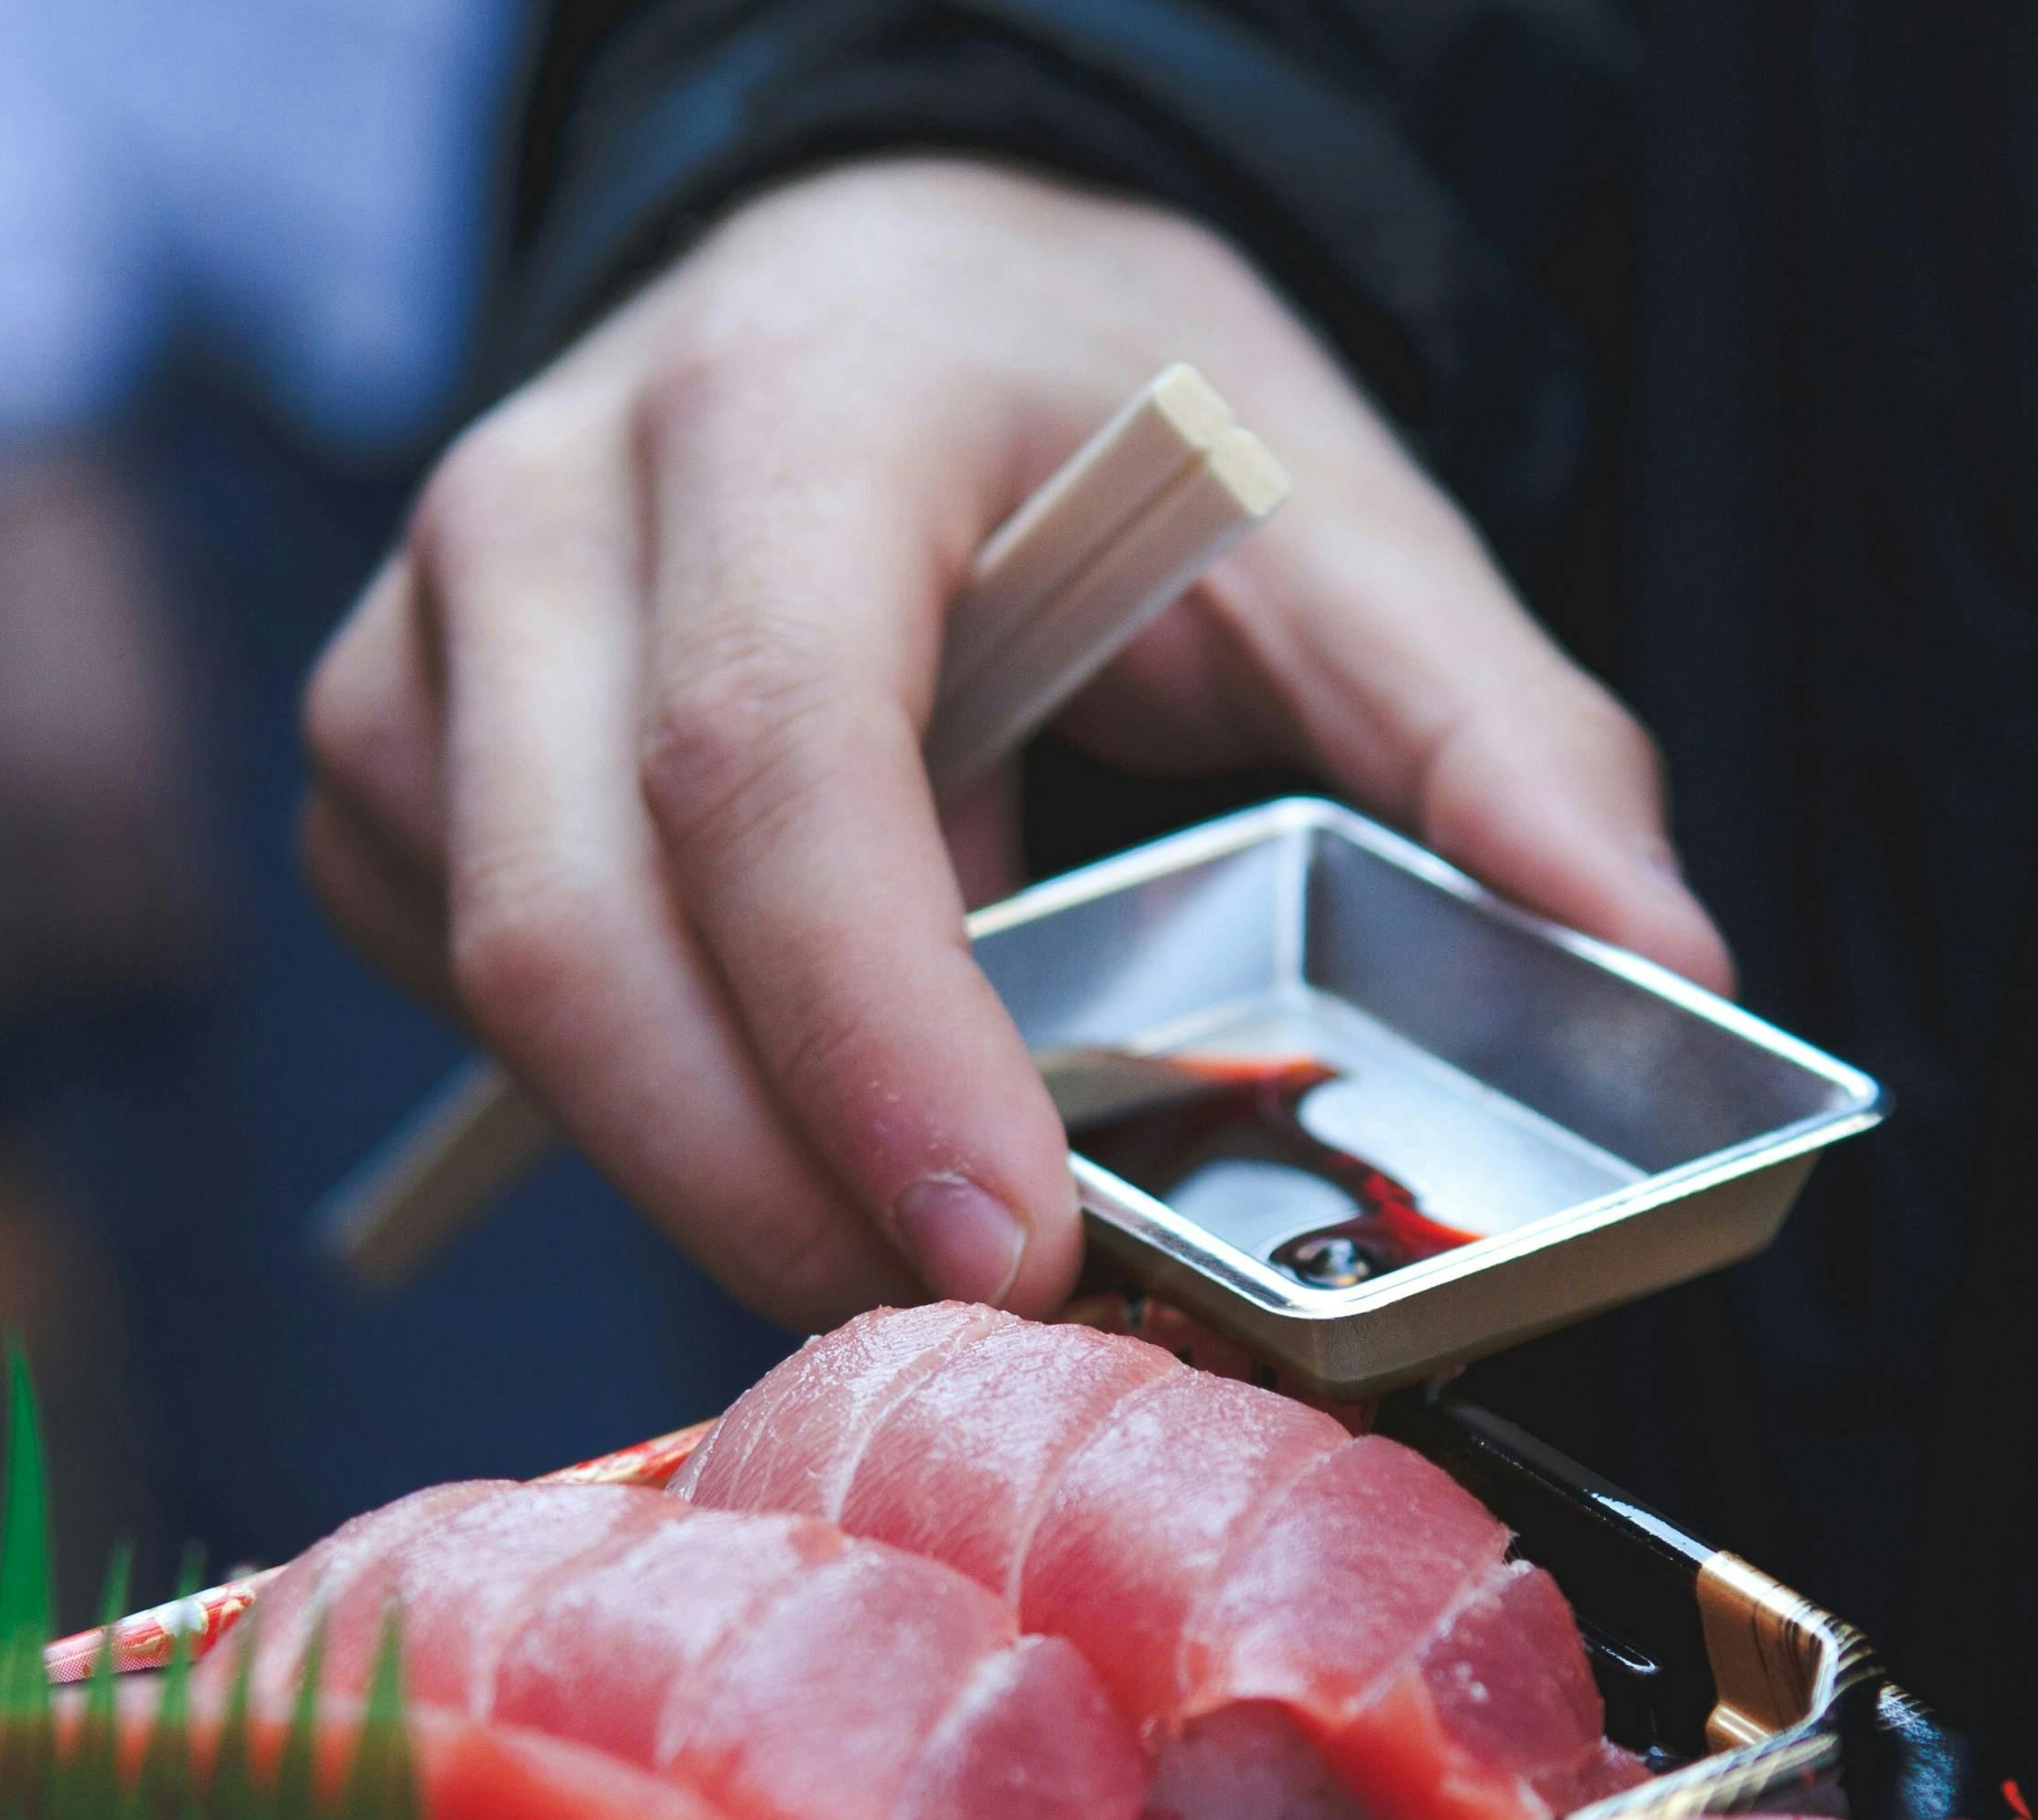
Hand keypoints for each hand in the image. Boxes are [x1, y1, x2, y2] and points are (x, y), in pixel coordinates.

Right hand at [301, 157, 1727, 1324]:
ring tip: (913, 1233)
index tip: (1012, 1248)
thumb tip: (1653, 957)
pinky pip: (451, 989)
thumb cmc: (1097, 397)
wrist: (889, 262)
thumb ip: (1497, 736)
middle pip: (577, 935)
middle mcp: (548, 505)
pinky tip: (782, 1084)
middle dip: (770, 1186)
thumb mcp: (1334, 518)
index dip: (875, 1043)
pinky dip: (621, 1095)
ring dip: (700, 1165)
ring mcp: (427, 632)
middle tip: (978, 1338)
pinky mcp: (384, 743)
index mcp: (790, 414)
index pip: (770, 769)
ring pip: (500, 991)